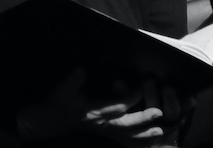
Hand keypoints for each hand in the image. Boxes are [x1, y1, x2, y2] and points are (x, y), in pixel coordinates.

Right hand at [17, 71, 182, 145]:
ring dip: (144, 134)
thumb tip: (81, 70)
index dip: (129, 98)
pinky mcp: (107, 133)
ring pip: (127, 136)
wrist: (52, 120)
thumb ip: (72, 81)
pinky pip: (125, 140)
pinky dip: (138, 141)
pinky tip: (151, 139)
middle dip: (142, 119)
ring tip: (161, 132)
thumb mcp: (62, 90)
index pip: (114, 107)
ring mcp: (105, 131)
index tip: (143, 87)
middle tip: (159, 114)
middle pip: (125, 125)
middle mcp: (102, 124)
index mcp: (93, 112)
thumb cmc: (59, 102)